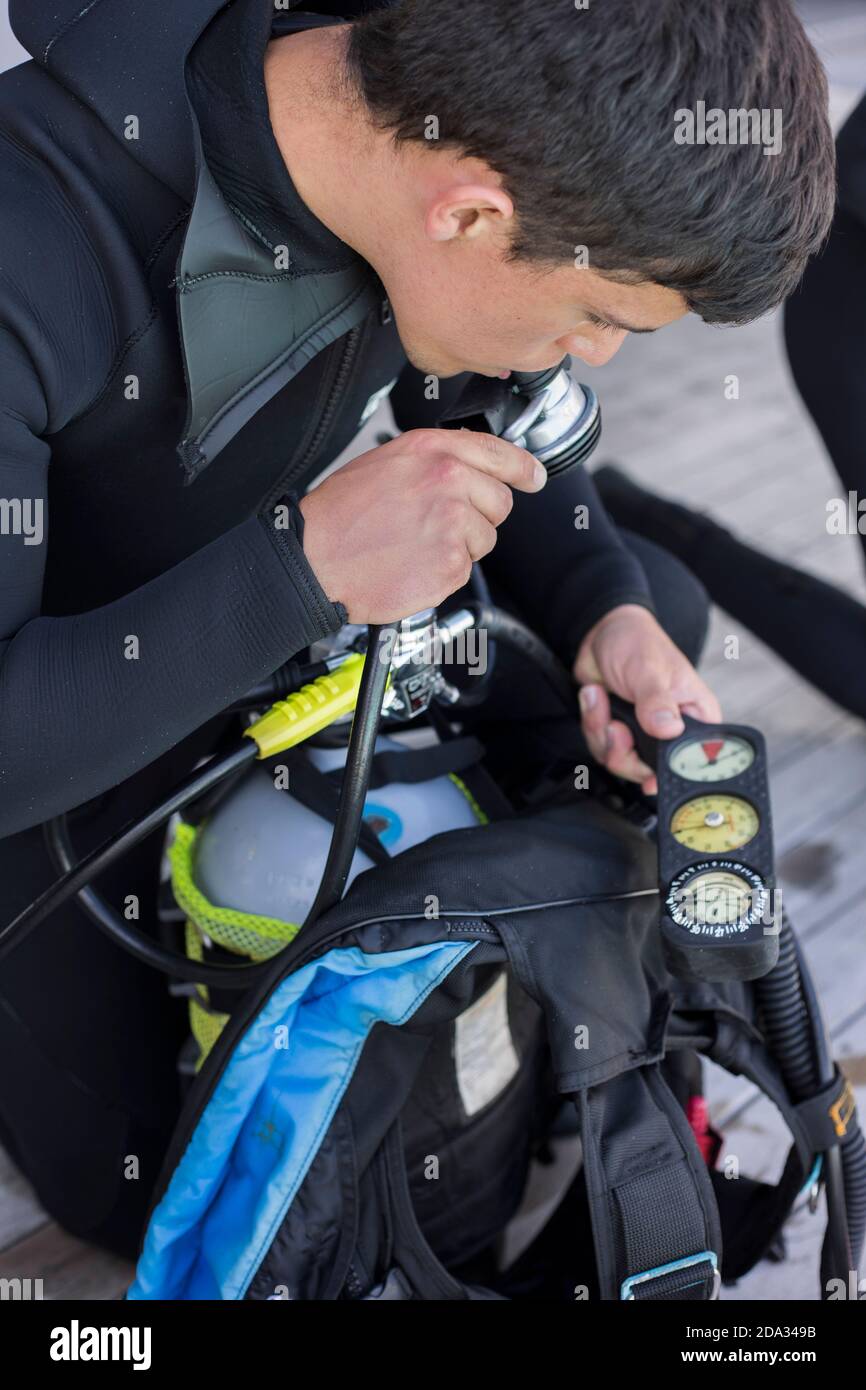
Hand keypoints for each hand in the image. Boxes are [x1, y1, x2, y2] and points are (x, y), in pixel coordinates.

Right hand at [299, 429, 545, 621]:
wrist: (314, 559)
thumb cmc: (339, 515)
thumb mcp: (385, 464)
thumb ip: (432, 462)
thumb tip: (467, 470)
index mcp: (431, 451)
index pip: (498, 453)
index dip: (522, 468)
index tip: (533, 476)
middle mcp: (448, 481)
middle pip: (500, 502)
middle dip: (479, 516)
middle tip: (440, 526)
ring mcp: (453, 524)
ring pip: (484, 540)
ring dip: (459, 547)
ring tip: (415, 545)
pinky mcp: (451, 564)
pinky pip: (465, 569)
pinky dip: (443, 572)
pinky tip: (412, 564)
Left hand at [574, 604, 720, 794]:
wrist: (602, 635)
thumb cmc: (637, 643)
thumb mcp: (650, 669)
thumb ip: (657, 702)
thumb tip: (668, 729)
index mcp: (695, 717)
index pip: (693, 760)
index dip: (670, 773)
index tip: (650, 777)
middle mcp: (671, 731)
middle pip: (650, 770)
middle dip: (623, 752)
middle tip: (615, 726)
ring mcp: (643, 734)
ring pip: (620, 761)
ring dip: (601, 731)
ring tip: (600, 698)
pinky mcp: (618, 732)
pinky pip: (600, 746)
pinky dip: (592, 723)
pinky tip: (594, 697)